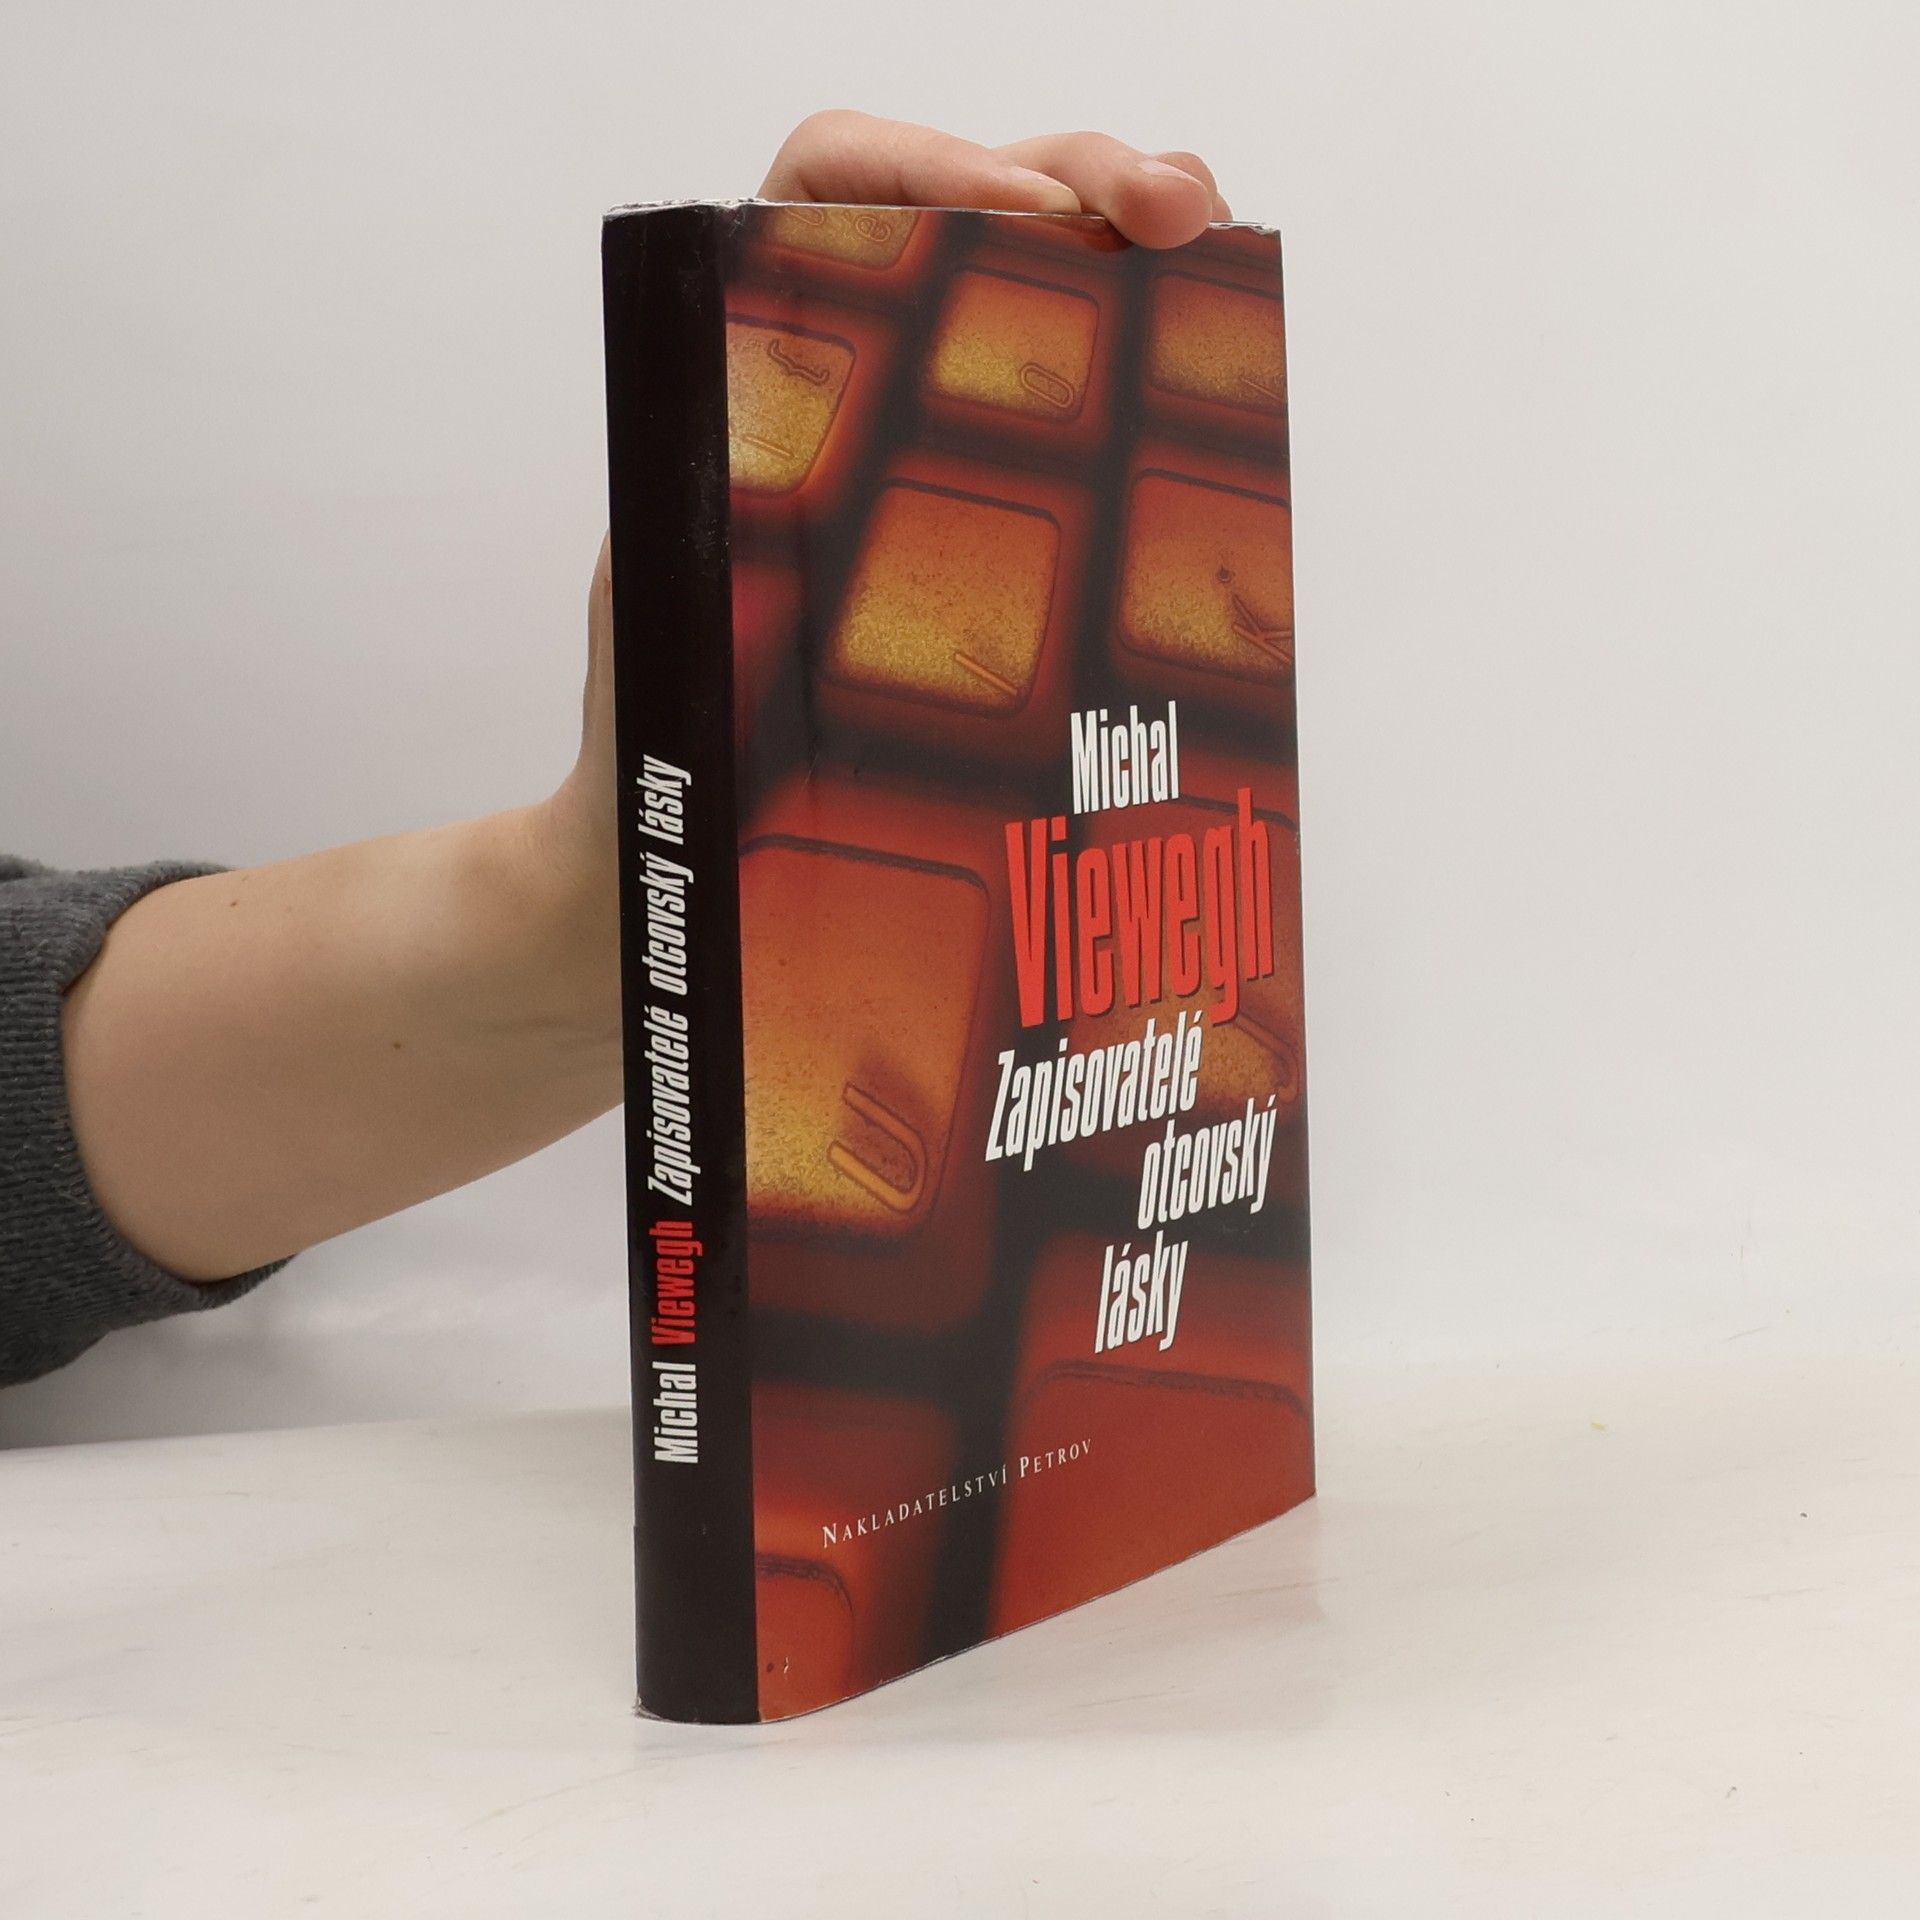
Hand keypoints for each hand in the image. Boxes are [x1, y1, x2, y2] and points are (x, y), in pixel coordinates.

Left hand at [538, 117, 1234, 1005]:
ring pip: (1052, 292)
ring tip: (1213, 250)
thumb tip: (807, 438)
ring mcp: (937, 443)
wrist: (690, 861)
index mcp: (754, 359)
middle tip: (1176, 210)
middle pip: (979, 209)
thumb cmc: (664, 740)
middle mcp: (855, 377)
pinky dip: (1153, 372)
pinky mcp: (996, 521)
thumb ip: (730, 508)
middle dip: (1088, 179)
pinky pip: (1085, 417)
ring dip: (1139, 250)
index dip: (931, 160)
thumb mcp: (679, 604)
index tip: (1027, 214)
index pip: (831, 179)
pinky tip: (1207, 378)